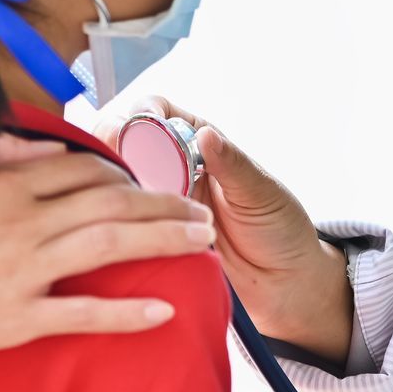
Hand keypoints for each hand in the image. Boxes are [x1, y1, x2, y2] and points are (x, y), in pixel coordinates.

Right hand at [0, 132, 216, 361]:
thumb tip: (47, 148)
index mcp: (8, 183)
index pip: (86, 169)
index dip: (126, 175)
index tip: (150, 184)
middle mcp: (25, 221)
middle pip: (114, 202)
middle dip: (165, 203)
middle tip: (202, 210)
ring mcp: (23, 269)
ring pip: (110, 245)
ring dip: (164, 240)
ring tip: (202, 242)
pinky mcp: (16, 317)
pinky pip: (82, 311)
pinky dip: (125, 311)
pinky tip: (161, 310)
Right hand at [94, 95, 353, 362]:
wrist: (282, 280)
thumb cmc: (279, 228)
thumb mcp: (259, 192)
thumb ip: (232, 165)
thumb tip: (207, 136)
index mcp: (200, 142)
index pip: (158, 111)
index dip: (141, 115)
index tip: (135, 131)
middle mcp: (176, 165)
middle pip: (128, 141)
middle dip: (114, 145)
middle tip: (114, 166)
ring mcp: (162, 199)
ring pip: (119, 179)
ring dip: (110, 182)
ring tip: (112, 196)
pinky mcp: (154, 231)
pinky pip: (125, 217)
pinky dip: (115, 216)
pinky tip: (114, 224)